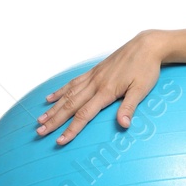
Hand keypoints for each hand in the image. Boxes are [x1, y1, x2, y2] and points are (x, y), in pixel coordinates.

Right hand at [35, 31, 165, 145]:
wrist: (146, 46)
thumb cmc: (145, 68)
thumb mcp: (142, 89)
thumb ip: (129, 107)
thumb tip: (123, 125)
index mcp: (106, 91)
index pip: (84, 114)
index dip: (71, 129)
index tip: (60, 140)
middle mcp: (95, 84)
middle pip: (70, 106)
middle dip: (54, 121)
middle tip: (39, 132)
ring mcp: (93, 77)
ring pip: (68, 94)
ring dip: (53, 108)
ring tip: (40, 119)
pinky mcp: (94, 71)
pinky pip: (73, 82)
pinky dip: (60, 91)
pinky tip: (50, 98)